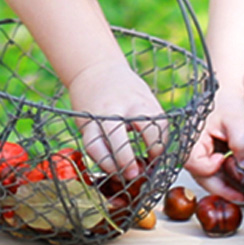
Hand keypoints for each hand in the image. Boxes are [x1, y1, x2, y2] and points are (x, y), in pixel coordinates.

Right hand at [64, 62, 165, 177]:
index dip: (158, 147)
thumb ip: (151, 123)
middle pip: (119, 138)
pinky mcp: (85, 124)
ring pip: (98, 146)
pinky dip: (99, 160)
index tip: (156, 157)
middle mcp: (116, 109)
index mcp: (138, 103)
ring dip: (109, 165)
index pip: (153, 128)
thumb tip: (156, 156)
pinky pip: (90, 146)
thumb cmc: (126, 88)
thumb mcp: (144, 98)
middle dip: (127, 160)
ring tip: (120, 176)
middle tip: (136, 174)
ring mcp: (97, 117)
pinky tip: (109, 166)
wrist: (95, 68)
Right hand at [186, 98, 243, 200]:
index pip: (194, 162)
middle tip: (240, 196)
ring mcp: (200, 154)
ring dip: (224, 186)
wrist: (229, 97)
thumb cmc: (229, 104)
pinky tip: (238, 183)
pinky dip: (225, 179)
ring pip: (207, 177)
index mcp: (192, 137)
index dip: (210, 167)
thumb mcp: (238, 120)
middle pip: (201, 176)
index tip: (224, 159)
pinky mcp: (208, 157)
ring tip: (242, 194)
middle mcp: (192, 148)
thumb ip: (242, 142)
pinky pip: (213, 173)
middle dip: (221, 188)